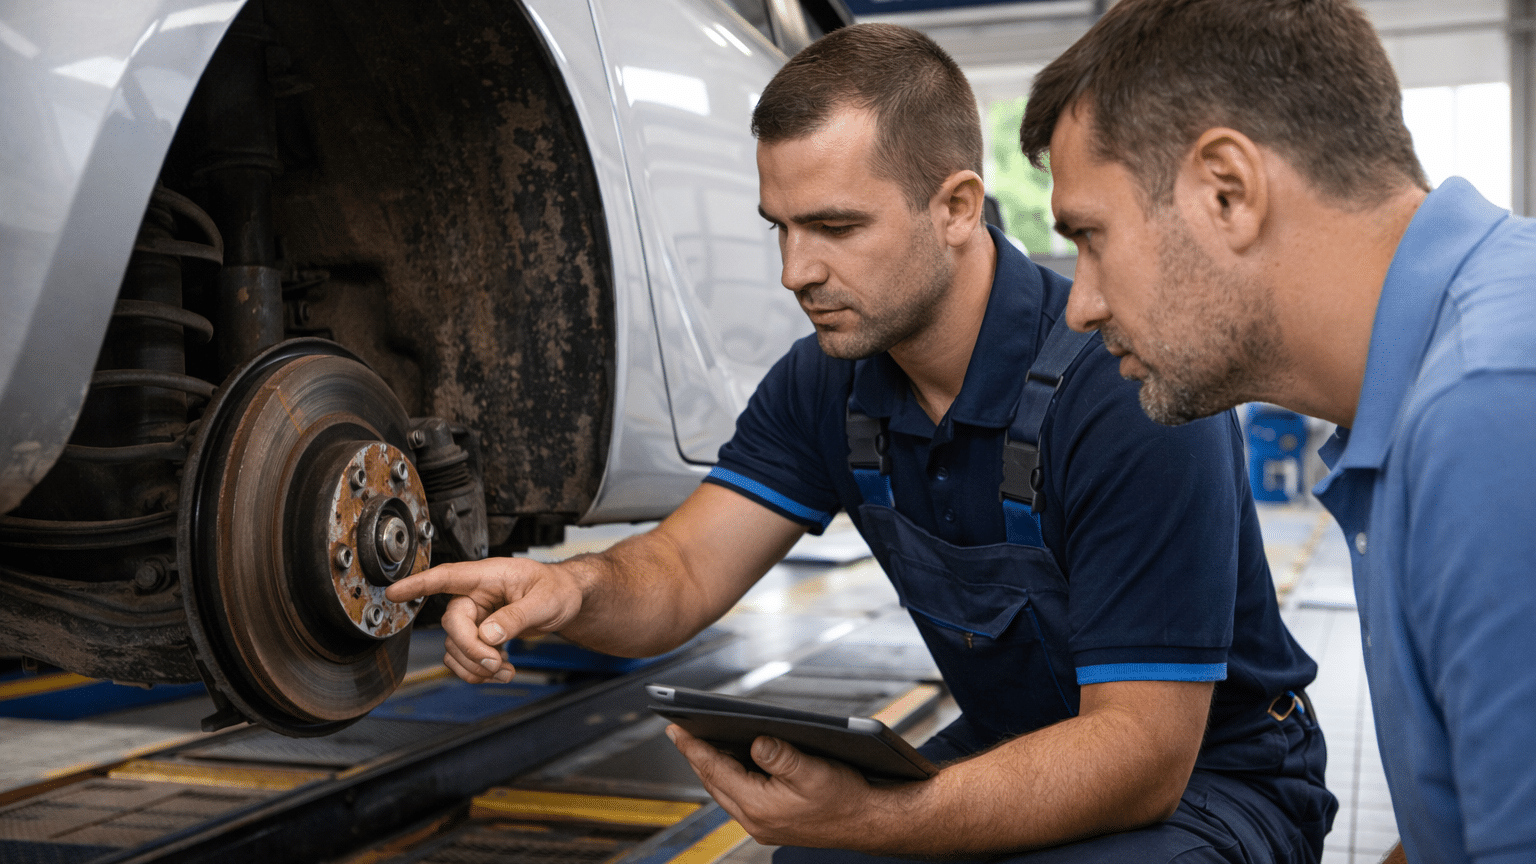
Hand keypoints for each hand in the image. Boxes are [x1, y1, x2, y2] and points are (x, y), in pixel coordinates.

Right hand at [385, 557, 582, 683]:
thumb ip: (516, 617)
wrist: (566, 600)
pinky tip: (501, 671)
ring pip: (456, 647)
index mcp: (488, 576)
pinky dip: (478, 670)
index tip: (394, 592)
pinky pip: (464, 657)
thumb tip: (489, 635)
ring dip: (477, 666)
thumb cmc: (557, 589)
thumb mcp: (545, 601)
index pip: (446, 577)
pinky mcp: (479, 634)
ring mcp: (476, 616)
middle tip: (496, 663)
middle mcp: (476, 595)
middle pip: (453, 624)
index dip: (418, 584)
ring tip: (506, 671)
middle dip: (472, 649)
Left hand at [664, 724, 888, 847]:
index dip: (693, 747)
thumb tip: (754, 741)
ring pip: (725, 791)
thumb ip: (780, 755)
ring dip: (712, 768)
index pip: (714, 770)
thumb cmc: (846, 799)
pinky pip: (740, 798)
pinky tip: (734, 764)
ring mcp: (762, 825)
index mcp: (759, 806)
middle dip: (696, 756)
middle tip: (680, 732)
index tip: (675, 729)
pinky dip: (731, 778)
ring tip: (701, 744)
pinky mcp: (772, 824)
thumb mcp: (813, 770)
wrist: (869, 823)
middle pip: (713, 782)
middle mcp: (755, 820)